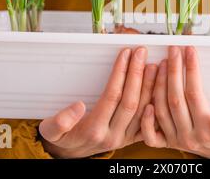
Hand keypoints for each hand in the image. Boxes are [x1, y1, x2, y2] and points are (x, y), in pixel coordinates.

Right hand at [39, 47, 156, 158]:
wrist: (69, 156)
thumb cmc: (61, 137)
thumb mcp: (50, 130)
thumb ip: (60, 121)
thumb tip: (78, 106)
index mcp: (93, 130)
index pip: (112, 96)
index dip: (120, 73)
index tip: (125, 54)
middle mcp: (112, 136)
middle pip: (130, 101)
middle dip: (137, 73)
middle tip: (141, 53)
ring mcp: (124, 139)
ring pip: (143, 110)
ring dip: (150, 85)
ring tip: (154, 64)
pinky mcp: (132, 139)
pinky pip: (149, 120)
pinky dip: (155, 102)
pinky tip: (159, 86)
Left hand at [140, 46, 209, 158]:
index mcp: (208, 131)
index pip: (195, 95)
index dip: (191, 71)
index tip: (190, 51)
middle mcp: (189, 136)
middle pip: (175, 98)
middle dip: (173, 70)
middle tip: (174, 50)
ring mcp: (176, 140)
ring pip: (162, 109)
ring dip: (159, 84)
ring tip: (162, 62)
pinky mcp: (167, 144)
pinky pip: (150, 135)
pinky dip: (146, 118)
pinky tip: (148, 97)